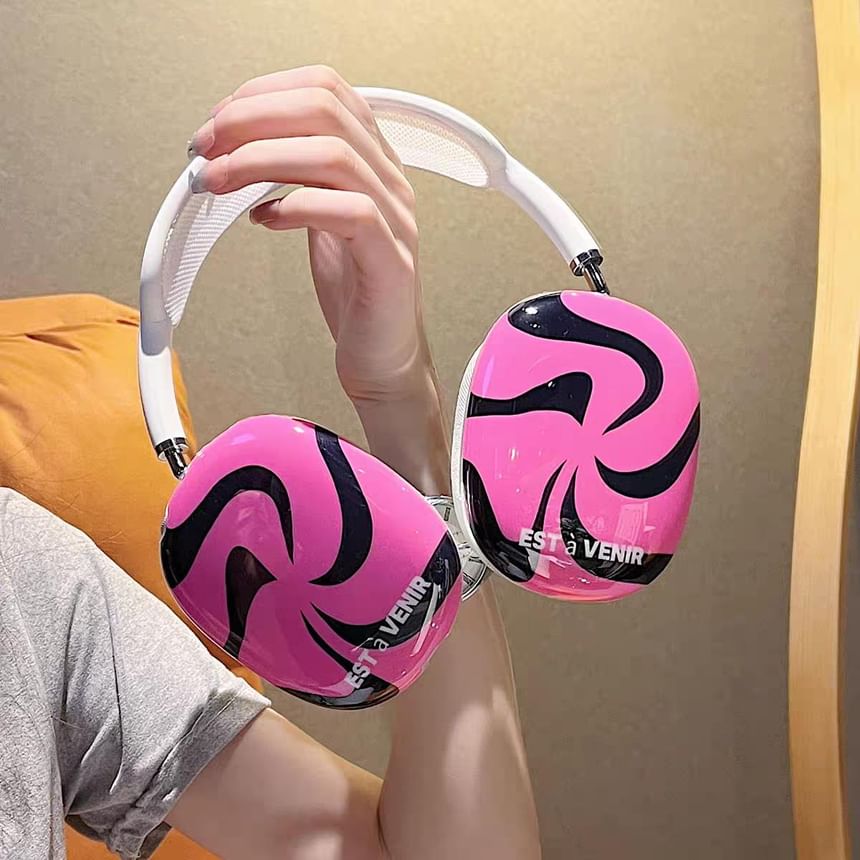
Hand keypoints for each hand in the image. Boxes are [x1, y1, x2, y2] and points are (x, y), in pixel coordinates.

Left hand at [189, 65, 429, 408]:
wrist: (383, 356)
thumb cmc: (350, 289)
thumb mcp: (318, 216)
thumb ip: (292, 176)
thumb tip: (230, 147)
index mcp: (374, 160)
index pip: (324, 88)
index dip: (261, 94)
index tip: (216, 124)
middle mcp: (391, 180)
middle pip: (324, 110)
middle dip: (250, 120)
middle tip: (204, 149)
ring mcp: (396, 219)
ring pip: (333, 156)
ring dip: (259, 160)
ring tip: (217, 181)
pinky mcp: (391, 261)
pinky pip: (350, 214)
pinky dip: (295, 207)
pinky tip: (264, 221)